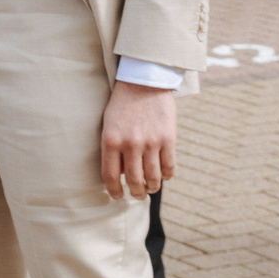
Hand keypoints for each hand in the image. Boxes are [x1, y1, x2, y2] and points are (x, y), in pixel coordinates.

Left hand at [99, 80, 176, 199]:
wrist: (144, 81)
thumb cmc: (122, 104)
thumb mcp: (109, 124)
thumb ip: (113, 149)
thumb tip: (121, 174)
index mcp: (111, 141)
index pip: (110, 176)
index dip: (114, 191)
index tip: (118, 196)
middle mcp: (130, 144)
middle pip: (134, 181)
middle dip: (136, 193)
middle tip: (138, 195)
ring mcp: (151, 142)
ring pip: (153, 178)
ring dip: (152, 187)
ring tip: (151, 187)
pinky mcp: (168, 138)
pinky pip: (169, 167)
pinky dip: (167, 176)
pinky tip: (164, 175)